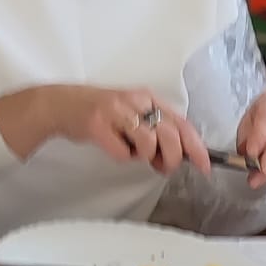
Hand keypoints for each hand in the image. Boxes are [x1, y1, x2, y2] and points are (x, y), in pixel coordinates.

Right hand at [0, 86, 209, 174]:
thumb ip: (159, 131)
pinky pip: (122, 153)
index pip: (181, 123)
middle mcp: (135, 101)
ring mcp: (116, 111)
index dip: (196, 147)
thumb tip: (185, 155)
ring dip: (143, 156)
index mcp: (148, 98)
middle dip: (171, 158)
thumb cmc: (104, 114)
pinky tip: (112, 145)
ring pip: (148, 143)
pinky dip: (120, 156)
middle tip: (160, 165)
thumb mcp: (136, 116)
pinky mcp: (98, 124)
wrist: (61, 104)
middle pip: (170, 135)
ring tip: (131, 150)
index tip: (205, 166)